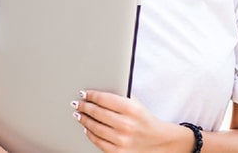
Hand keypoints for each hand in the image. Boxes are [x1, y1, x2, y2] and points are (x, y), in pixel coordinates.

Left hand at [71, 90, 187, 152]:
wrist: (160, 142)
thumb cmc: (146, 121)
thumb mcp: (137, 104)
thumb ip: (121, 97)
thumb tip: (101, 90)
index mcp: (132, 109)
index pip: (104, 99)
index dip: (91, 95)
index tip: (84, 93)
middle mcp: (126, 125)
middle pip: (97, 113)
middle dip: (84, 106)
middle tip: (77, 103)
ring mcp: (121, 140)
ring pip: (95, 128)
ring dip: (84, 119)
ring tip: (79, 114)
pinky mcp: (118, 152)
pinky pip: (98, 142)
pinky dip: (90, 134)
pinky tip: (86, 128)